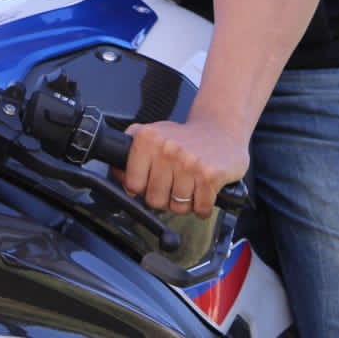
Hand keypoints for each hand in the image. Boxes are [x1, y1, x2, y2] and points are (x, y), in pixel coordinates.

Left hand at [116, 115, 249, 218]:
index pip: (132, 183)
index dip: (141, 188)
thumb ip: (130, 151)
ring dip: (185, 203)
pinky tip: (204, 192)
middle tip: (173, 184)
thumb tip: (117, 174)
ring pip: (177, 207)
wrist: (221, 129)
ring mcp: (189, 162)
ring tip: (190, 186)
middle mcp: (167, 149)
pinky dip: (203, 207)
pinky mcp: (210, 175)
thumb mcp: (153, 134)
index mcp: (148, 139)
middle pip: (154, 199)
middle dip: (164, 198)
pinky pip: (200, 209)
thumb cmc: (185, 137)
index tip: (150, 182)